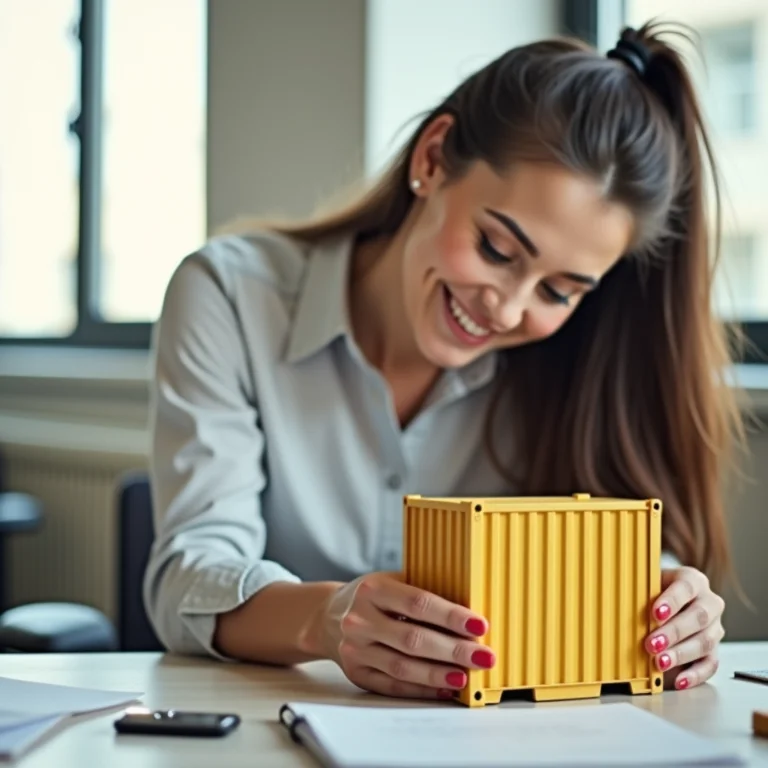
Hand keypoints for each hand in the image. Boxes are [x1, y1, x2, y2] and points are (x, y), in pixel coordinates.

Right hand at [300, 572, 494, 699]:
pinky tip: (443, 688)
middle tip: (483, 656)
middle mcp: (360, 619)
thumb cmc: (371, 598)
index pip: (418, 602)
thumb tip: (468, 613)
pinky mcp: (356, 674)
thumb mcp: (390, 582)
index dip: (451, 615)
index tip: (480, 625)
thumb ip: (422, 592)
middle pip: (413, 639)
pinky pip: (393, 686)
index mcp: (373, 589)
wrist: (327, 616)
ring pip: (403, 667)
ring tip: (465, 676)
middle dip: (453, 650)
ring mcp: (355, 649)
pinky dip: (421, 689)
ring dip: (438, 674)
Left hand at [645, 567, 724, 689]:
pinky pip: (710, 664)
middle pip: (698, 617)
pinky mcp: (714, 650)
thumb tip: (616, 599)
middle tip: (652, 643)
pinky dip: (694, 675)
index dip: (672, 600)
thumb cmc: (656, 593)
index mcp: (693, 581)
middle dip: (673, 632)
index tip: (656, 613)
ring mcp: (714, 628)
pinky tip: (679, 680)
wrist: (670, 603)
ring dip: (680, 654)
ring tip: (660, 662)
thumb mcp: (648, 585)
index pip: (686, 587)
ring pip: (705, 642)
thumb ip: (641, 591)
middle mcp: (709, 603)